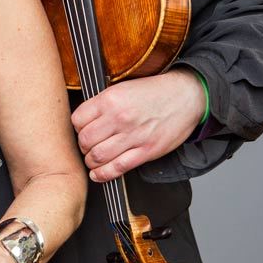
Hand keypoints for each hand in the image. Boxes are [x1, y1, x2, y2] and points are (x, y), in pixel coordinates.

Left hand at [71, 69, 205, 182]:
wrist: (185, 96)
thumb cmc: (154, 92)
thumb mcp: (122, 88)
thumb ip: (102, 103)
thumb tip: (84, 119)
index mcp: (110, 99)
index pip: (78, 120)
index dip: (77, 127)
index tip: (81, 130)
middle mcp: (119, 118)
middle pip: (85, 140)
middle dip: (82, 146)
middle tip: (86, 147)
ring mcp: (133, 136)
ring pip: (98, 156)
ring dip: (91, 161)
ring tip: (92, 160)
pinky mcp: (146, 151)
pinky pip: (118, 167)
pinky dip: (104, 174)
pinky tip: (98, 174)